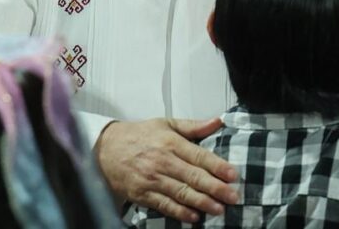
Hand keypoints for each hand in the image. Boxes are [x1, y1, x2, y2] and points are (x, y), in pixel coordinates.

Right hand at [95, 117, 238, 222]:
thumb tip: (218, 121)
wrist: (105, 149)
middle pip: (193, 176)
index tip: (233, 175)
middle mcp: (162, 161)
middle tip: (233, 196)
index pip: (199, 155)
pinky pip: (164, 205)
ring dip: (202, 202)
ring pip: (181, 193)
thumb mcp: (165, 124)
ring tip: (219, 209)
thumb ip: (193, 125)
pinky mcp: (142, 194)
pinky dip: (180, 212)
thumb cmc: (139, 135)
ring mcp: (152, 179)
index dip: (217, 166)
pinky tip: (194, 217)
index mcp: (170, 142)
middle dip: (215, 188)